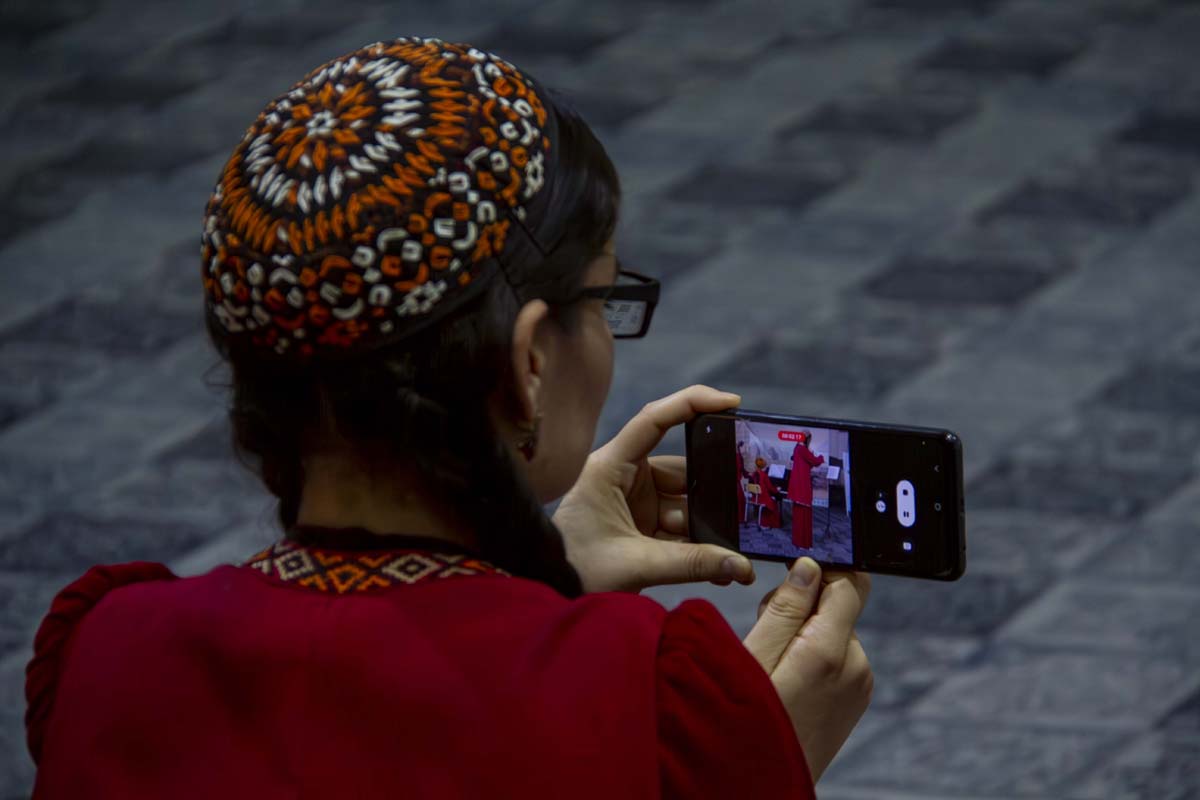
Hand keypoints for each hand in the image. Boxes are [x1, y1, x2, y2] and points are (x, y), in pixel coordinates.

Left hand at [552, 385, 755, 592]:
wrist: (551, 596)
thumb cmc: (575, 573)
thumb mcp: (635, 565)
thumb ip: (691, 563)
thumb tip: (742, 566)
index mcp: (609, 468)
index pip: (653, 420)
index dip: (691, 402)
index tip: (731, 401)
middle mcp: (623, 478)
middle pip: (682, 470)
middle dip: (715, 491)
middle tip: (750, 504)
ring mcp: (634, 503)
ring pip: (686, 503)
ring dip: (710, 527)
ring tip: (738, 552)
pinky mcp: (642, 527)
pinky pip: (681, 528)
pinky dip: (700, 545)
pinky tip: (724, 565)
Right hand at [743, 558, 872, 782]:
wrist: (759, 783)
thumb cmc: (745, 723)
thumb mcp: (754, 658)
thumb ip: (785, 609)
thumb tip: (810, 567)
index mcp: (832, 651)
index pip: (850, 582)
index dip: (820, 569)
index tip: (789, 573)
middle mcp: (856, 666)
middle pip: (837, 606)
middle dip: (802, 605)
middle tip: (765, 631)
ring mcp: (860, 685)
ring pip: (834, 631)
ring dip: (805, 632)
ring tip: (772, 662)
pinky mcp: (855, 698)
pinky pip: (837, 656)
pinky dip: (812, 654)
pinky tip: (787, 678)